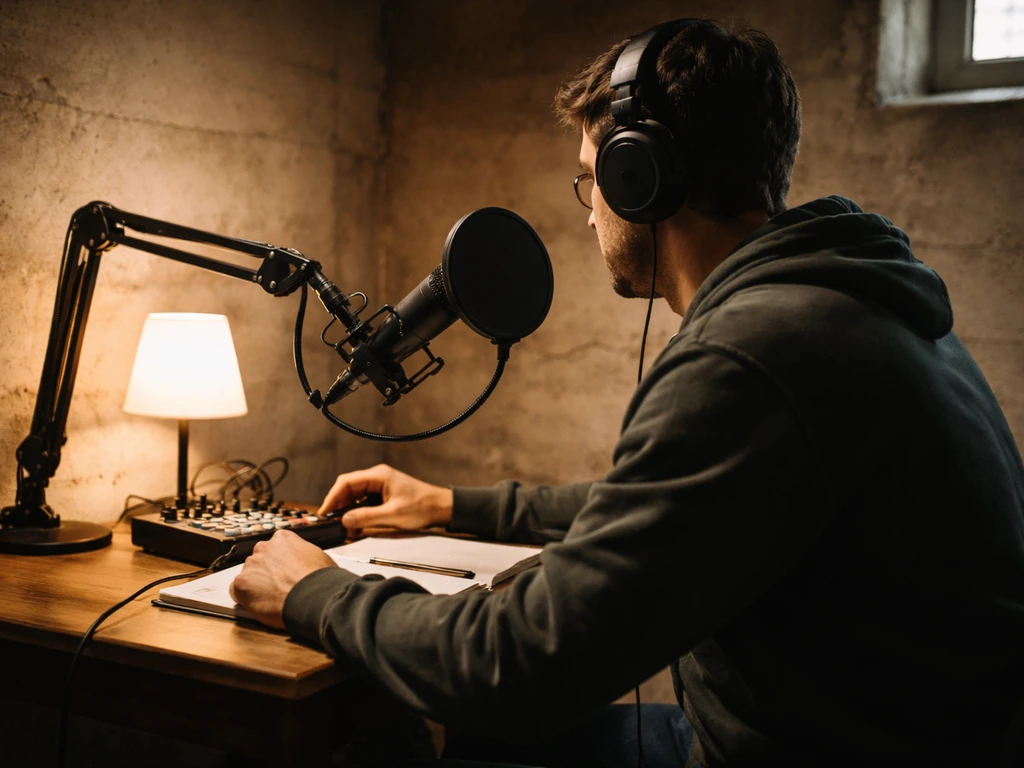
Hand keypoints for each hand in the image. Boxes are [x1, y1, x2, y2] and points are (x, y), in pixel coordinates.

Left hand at [229, 529, 336, 628]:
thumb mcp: (319, 557)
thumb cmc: (321, 579)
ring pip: (249, 575)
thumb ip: (304, 556)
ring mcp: (250, 565)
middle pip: (260, 560)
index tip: (286, 572)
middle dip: (267, 572)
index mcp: (283, 538)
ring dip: (256, 585)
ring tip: (272, 599)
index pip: (276, 548)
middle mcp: (263, 547)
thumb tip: (306, 565)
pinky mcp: (240, 584)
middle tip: (279, 587)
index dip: (281, 562)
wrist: (313, 596)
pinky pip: (237, 591)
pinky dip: (246, 598)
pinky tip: (260, 605)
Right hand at [318, 463, 452, 533]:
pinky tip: (355, 523)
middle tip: (330, 520)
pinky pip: (364, 501)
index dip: (332, 497)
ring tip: (342, 525)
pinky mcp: (384, 494)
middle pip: (348, 487)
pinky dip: (357, 511)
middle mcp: (377, 477)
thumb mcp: (393, 515)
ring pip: (355, 495)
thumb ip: (367, 517)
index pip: (346, 482)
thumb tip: (344, 520)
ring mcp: (380, 485)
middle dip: (337, 504)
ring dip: (347, 509)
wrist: (442, 508)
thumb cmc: (423, 507)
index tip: (324, 512)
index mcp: (378, 476)